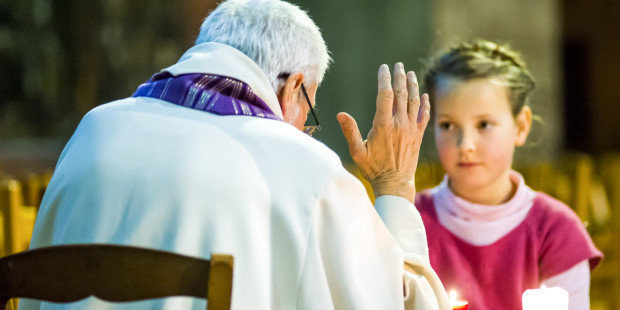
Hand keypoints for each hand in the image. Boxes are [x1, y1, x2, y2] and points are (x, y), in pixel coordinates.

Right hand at [337, 63, 429, 202]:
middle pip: (401, 94)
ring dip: (412, 85)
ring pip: (414, 101)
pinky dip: (425, 104)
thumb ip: (350, 131)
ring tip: (410, 73)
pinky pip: (424, 116)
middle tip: (398, 65)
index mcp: (383, 125)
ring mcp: (411, 129)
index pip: (385, 95)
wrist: (395, 184)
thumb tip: (341, 114)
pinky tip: (424, 95)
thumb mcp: (357, 152)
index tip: (383, 68)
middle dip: (399, 77)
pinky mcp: (418, 136)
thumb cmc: (373, 169)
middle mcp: (400, 124)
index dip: (384, 79)